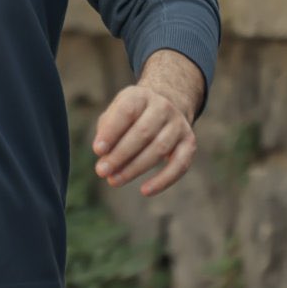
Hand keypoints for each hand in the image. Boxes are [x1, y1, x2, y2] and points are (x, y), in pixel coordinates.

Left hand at [91, 76, 198, 198]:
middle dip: (120, 155)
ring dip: (135, 168)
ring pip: (159, 149)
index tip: (97, 150)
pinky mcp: (189, 142)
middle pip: (143, 132)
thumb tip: (104, 157)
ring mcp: (178, 124)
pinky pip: (180, 164)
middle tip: (101, 171)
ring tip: (114, 181)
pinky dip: (163, 180)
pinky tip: (145, 191)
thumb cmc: (131, 116)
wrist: (164, 107)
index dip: (111, 131)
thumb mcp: (116, 113)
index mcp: (141, 96)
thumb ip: (107, 131)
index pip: (127, 111)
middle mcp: (163, 107)